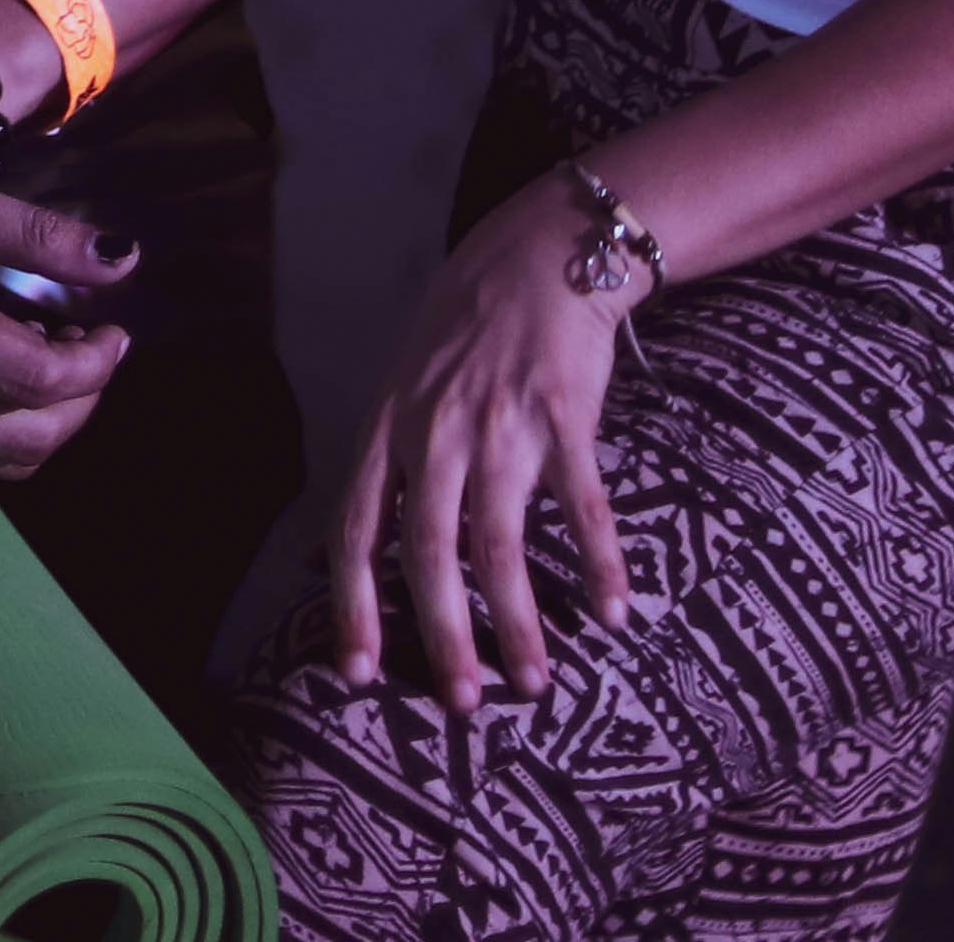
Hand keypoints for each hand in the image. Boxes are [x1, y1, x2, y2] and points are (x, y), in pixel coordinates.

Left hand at [327, 178, 636, 708]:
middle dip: (444, 635)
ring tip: (535, 682)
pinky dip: (600, 562)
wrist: (539, 250)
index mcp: (389, 429)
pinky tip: (616, 611)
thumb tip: (337, 552)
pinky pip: (581, 504)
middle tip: (461, 703)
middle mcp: (435, 431)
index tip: (356, 671)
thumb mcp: (403, 388)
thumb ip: (383, 469)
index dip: (353, 603)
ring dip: (518, 620)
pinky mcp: (563, 415)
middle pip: (428, 550)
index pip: (356, 529)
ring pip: (499, 542)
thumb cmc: (466, 329)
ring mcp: (500, 423)